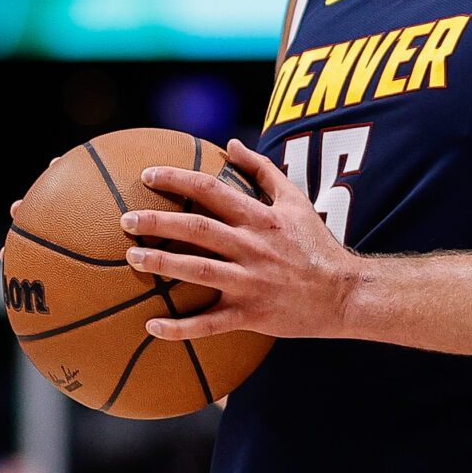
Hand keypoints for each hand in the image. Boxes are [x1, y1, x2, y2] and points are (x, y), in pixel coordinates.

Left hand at [124, 141, 359, 340]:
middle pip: (196, 229)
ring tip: (132, 259)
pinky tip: (153, 327)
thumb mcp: (296, 200)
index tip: (146, 176)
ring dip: (161, 265)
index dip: (176, 180)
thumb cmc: (316, 245)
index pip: (211, 190)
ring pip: (198, 271)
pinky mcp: (253, 314)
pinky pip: (211, 323)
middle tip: (125, 220)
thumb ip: (263, 170)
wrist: (345, 294)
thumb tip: (232, 144)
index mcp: (260, 218)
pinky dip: (181, 328)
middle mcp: (253, 247)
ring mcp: (251, 282)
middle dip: (157, 222)